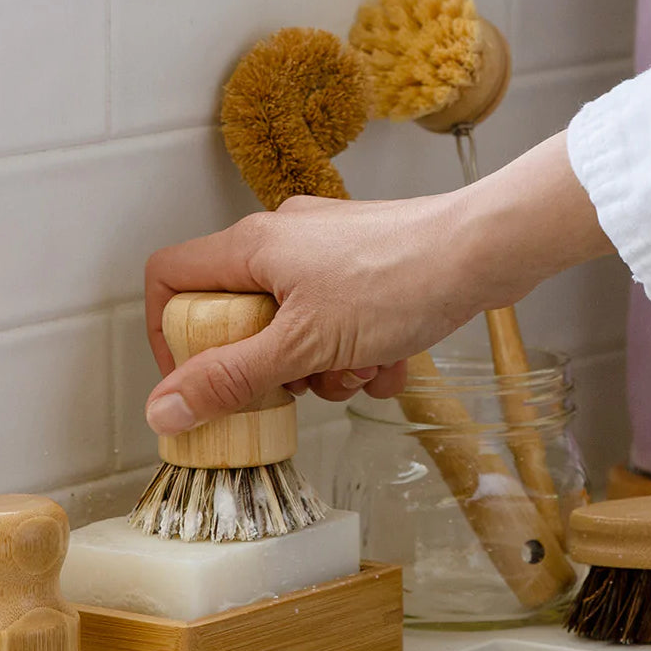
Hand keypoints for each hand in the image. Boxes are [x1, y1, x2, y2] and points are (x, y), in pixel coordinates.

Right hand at [143, 131, 611, 434]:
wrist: (485, 252)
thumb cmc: (402, 279)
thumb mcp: (303, 346)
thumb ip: (232, 379)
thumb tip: (165, 408)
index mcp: (254, 247)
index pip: (171, 279)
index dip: (168, 333)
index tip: (195, 380)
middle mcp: (286, 242)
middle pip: (240, 319)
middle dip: (276, 368)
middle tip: (302, 383)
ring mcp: (330, 255)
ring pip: (298, 332)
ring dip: (329, 368)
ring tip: (363, 365)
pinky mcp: (368, 270)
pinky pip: (343, 326)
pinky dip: (364, 353)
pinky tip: (393, 356)